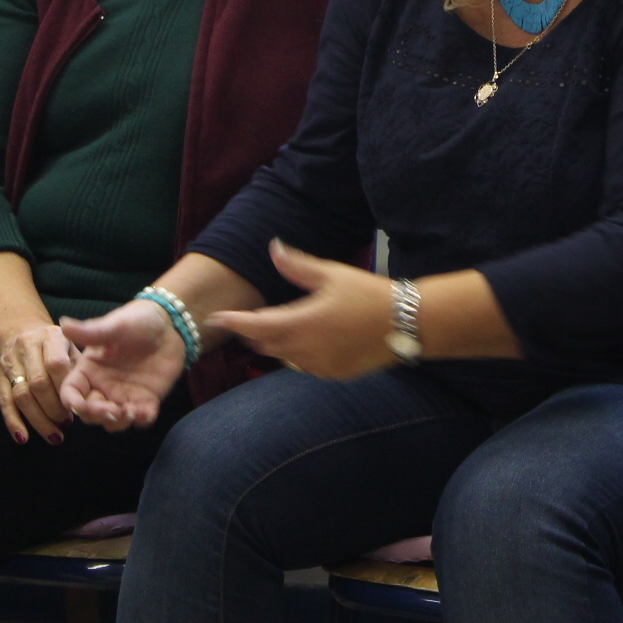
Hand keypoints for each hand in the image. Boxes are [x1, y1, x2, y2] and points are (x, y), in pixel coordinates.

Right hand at [0, 320, 76, 445]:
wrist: (20, 327)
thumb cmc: (54, 343)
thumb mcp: (70, 344)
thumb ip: (77, 367)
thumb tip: (86, 399)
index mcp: (50, 336)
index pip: (56, 365)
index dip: (65, 389)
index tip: (76, 407)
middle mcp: (27, 346)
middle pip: (38, 383)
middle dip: (53, 408)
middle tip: (66, 424)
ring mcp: (10, 360)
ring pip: (21, 395)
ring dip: (38, 419)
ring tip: (54, 435)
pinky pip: (4, 401)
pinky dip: (13, 421)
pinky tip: (23, 438)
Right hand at [58, 299, 186, 431]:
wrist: (169, 323)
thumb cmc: (137, 320)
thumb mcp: (114, 326)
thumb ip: (89, 331)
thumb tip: (63, 324)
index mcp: (89, 369)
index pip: (71, 392)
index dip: (72, 403)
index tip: (81, 407)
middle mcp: (103, 385)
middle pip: (90, 413)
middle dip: (97, 416)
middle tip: (113, 411)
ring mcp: (124, 394)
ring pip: (113, 421)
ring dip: (118, 422)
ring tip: (130, 412)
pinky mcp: (146, 399)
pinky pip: (141, 418)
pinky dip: (141, 420)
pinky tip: (145, 411)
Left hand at [207, 240, 396, 379]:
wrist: (406, 323)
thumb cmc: (369, 294)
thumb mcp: (332, 274)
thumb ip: (297, 265)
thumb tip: (273, 248)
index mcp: (302, 323)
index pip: (256, 326)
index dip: (233, 322)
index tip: (215, 317)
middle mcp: (306, 350)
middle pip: (266, 344)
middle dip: (253, 332)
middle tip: (245, 319)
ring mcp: (320, 366)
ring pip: (284, 358)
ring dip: (274, 344)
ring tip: (274, 327)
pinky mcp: (334, 374)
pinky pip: (304, 367)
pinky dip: (296, 354)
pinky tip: (304, 341)